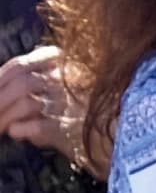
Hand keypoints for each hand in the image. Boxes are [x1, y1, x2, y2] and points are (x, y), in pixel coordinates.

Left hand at [0, 45, 82, 161]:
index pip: (19, 65)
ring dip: (6, 117)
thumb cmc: (72, 107)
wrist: (107, 132)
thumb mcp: (51, 87)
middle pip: (21, 83)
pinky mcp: (75, 123)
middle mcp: (69, 75)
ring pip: (27, 103)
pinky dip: (22, 128)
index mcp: (61, 60)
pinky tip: (15, 131)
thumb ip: (26, 83)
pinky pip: (40, 125)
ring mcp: (73, 99)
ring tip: (0, 127)